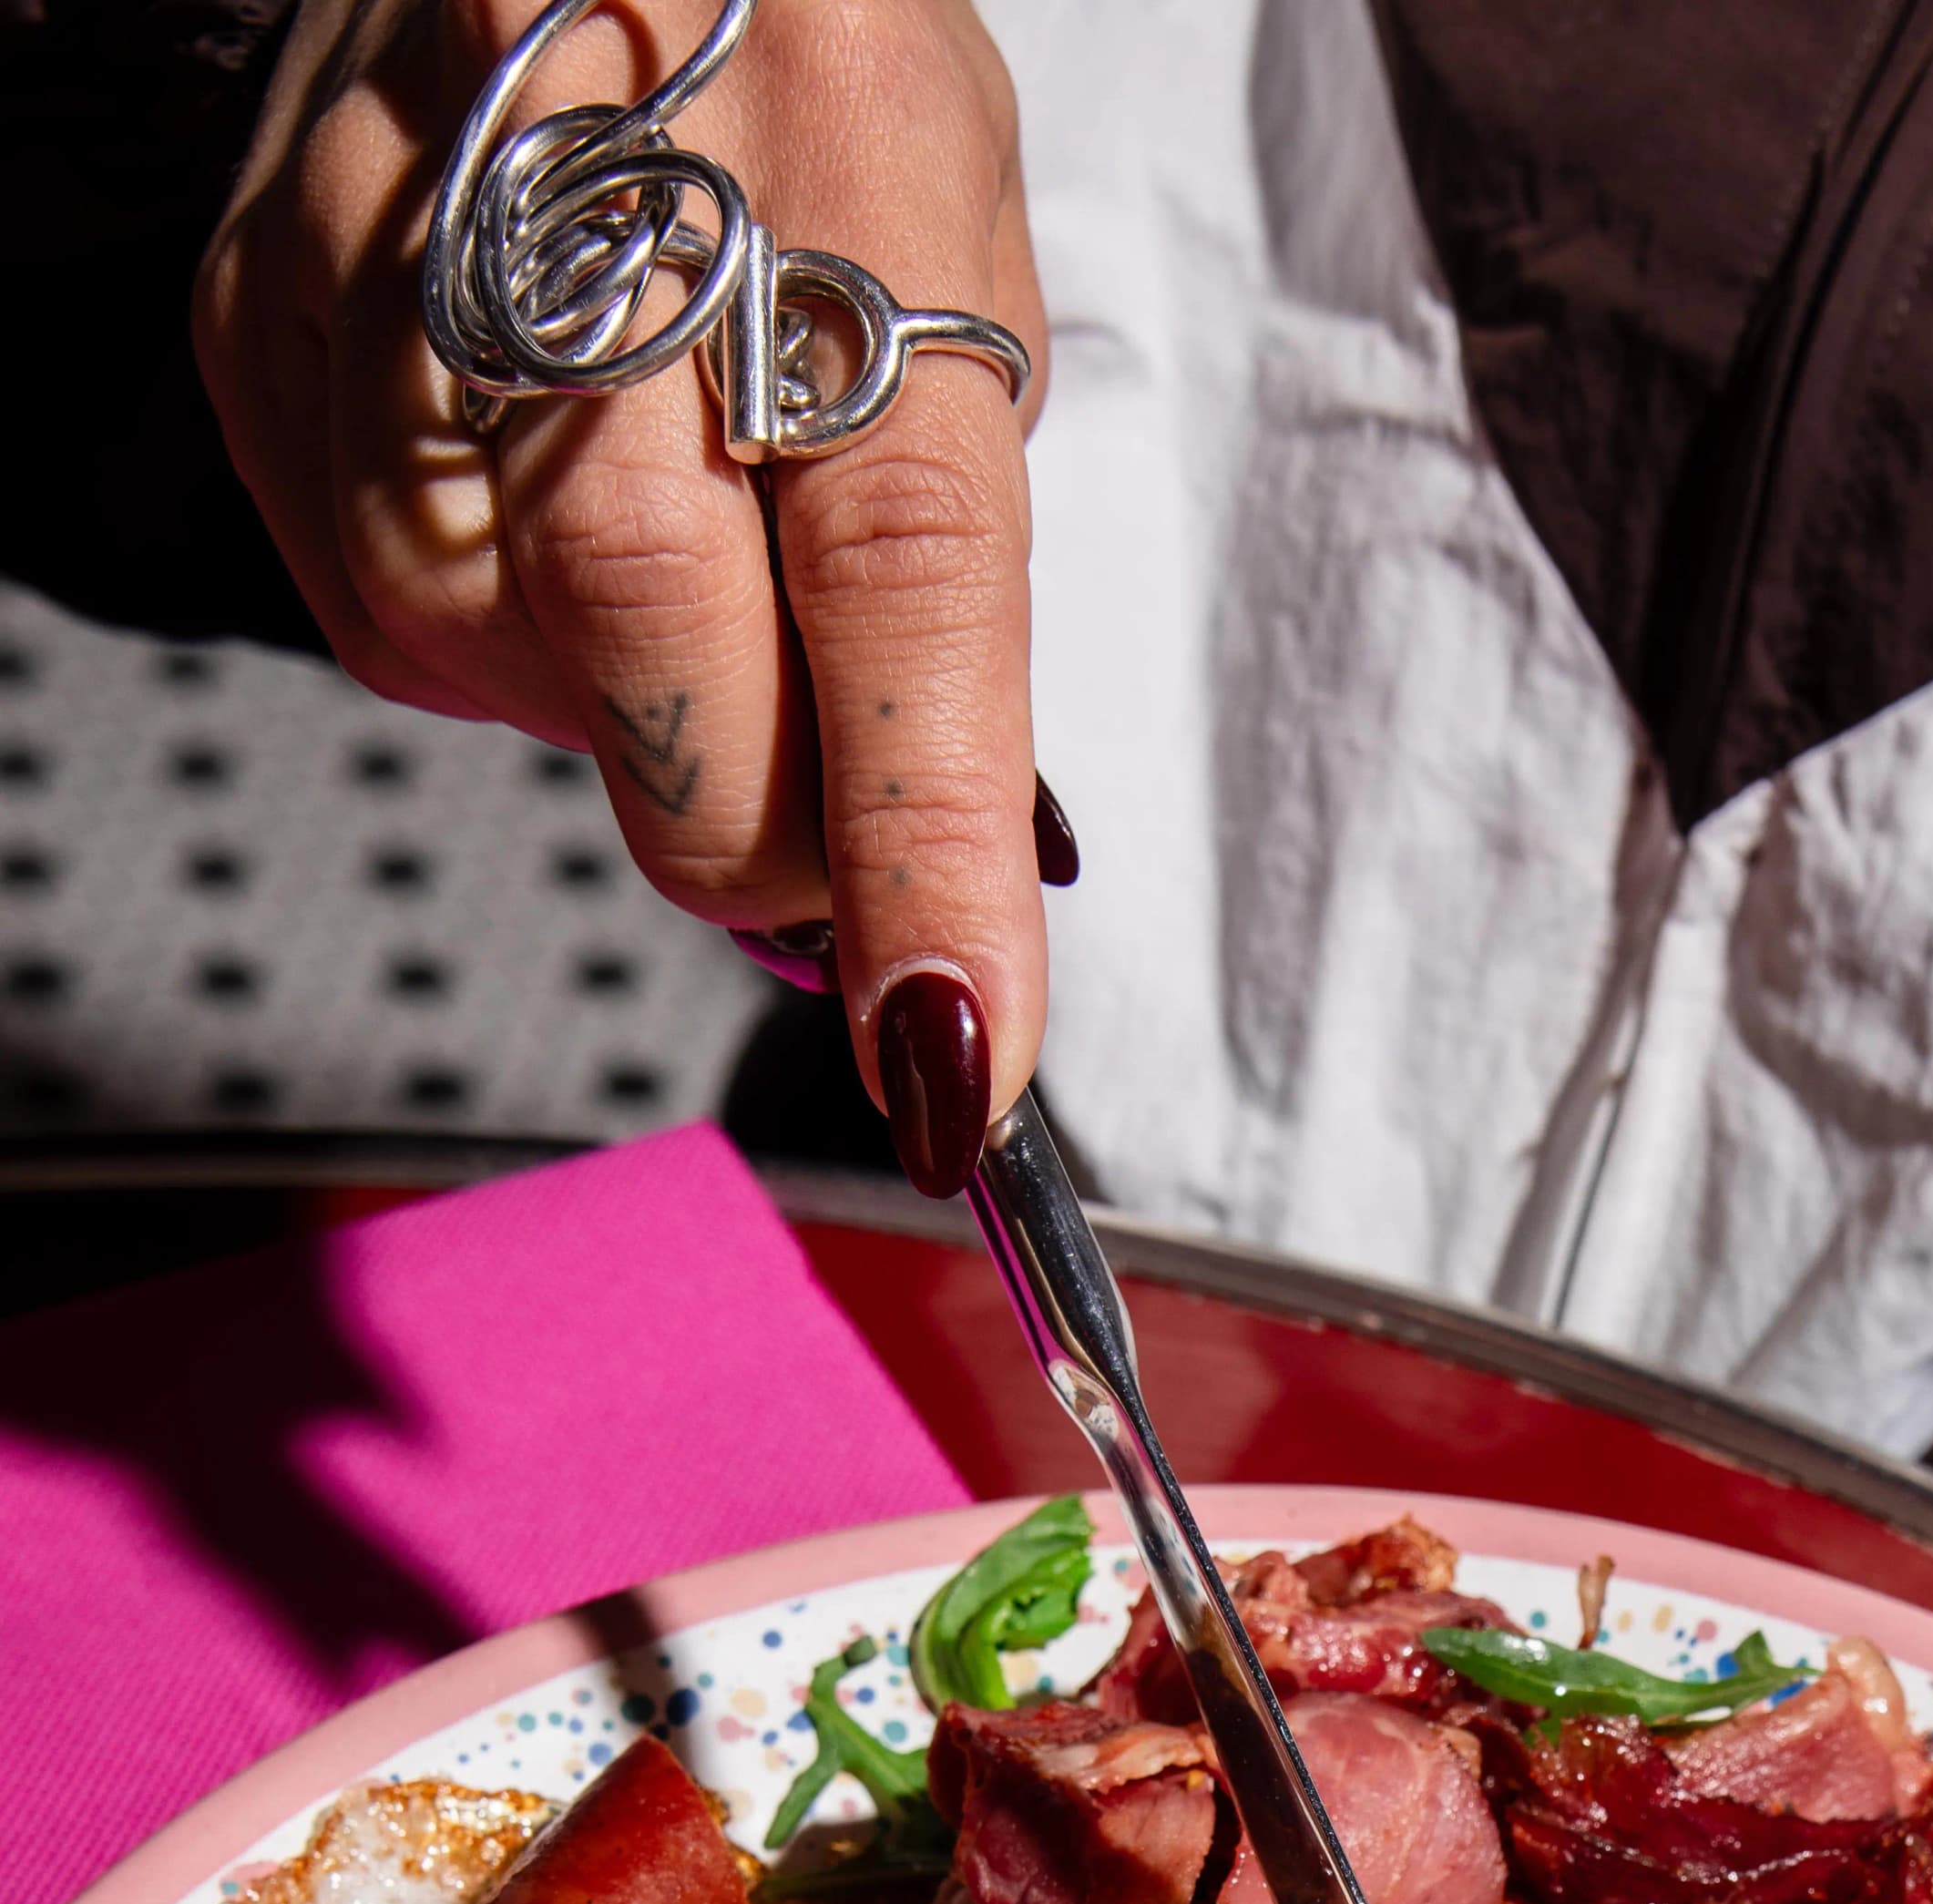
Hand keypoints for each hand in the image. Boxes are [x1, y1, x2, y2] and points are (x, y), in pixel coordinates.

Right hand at [196, 0, 1049, 1187]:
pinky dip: (501, 634)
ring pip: (504, 669)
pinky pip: (389, 621)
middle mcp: (589, 204)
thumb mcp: (951, 274)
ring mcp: (385, 266)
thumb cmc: (794, 72)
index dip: (917, 850)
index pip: (896, 582)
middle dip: (769, 814)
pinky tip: (543, 503)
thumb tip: (948, 902)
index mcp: (843, 162)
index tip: (953, 1056)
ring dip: (627, 705)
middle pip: (665, 668)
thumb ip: (944, 589)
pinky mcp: (260, 328)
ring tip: (676, 545)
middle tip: (830, 788)